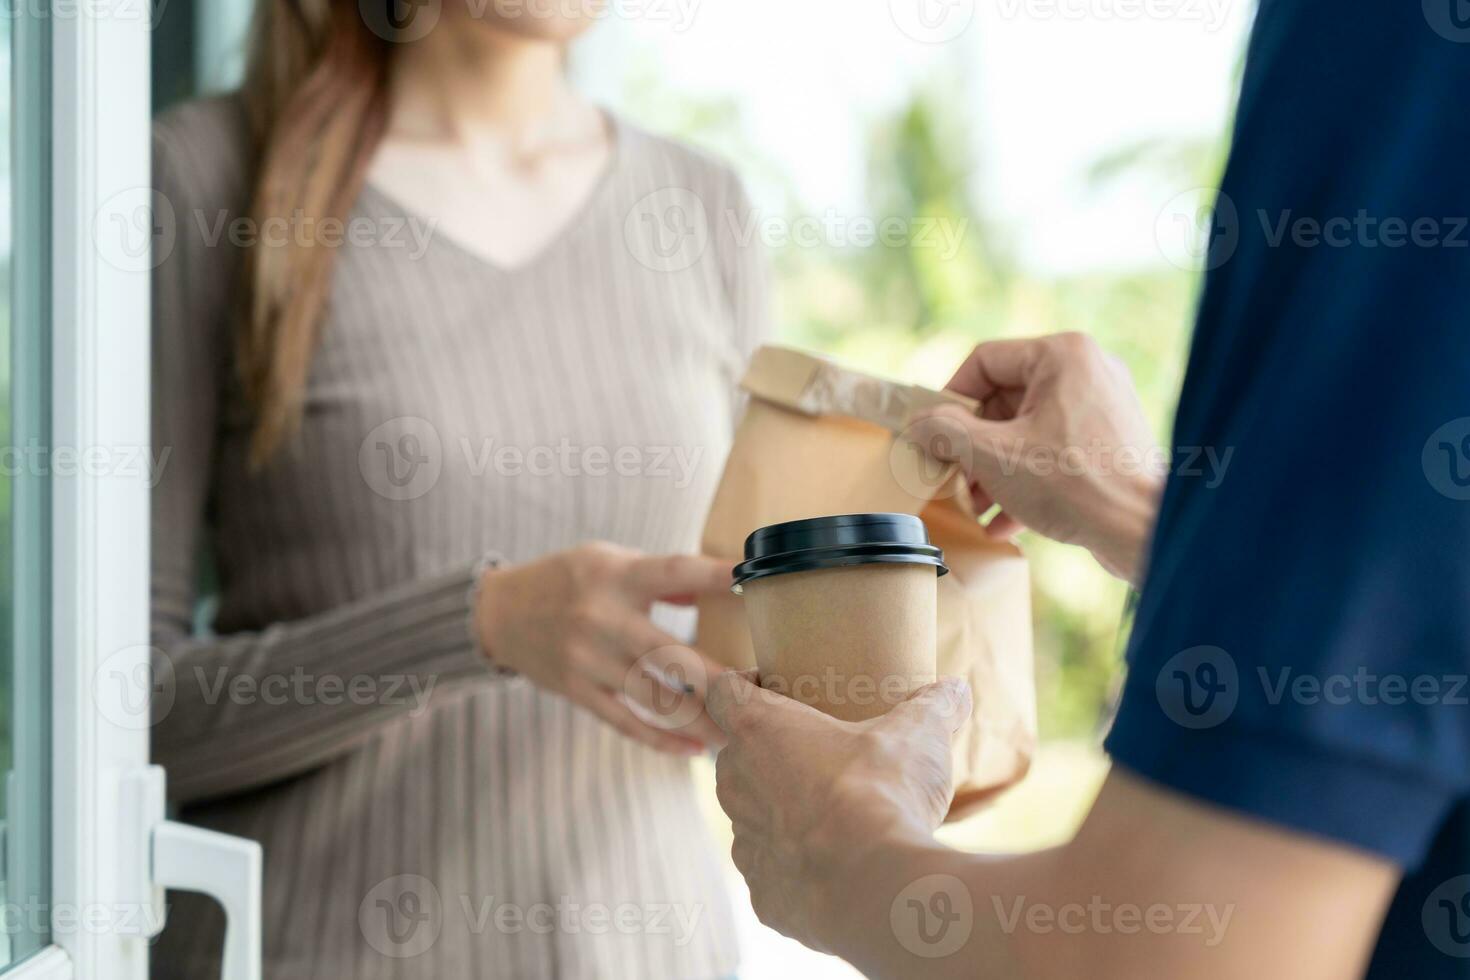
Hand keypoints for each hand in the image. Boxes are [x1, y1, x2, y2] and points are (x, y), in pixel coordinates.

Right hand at [474, 543, 731, 754]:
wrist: (500, 613)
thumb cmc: (567, 580)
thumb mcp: (609, 560)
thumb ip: (660, 576)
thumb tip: (713, 589)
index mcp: (616, 577)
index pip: (673, 572)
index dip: (713, 575)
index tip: (749, 580)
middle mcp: (602, 619)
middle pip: (669, 652)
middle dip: (717, 677)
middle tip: (759, 694)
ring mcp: (588, 660)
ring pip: (654, 697)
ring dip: (699, 718)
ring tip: (739, 731)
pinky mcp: (579, 692)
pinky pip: (626, 722)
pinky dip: (661, 739)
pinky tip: (693, 749)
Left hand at [707, 670, 971, 951]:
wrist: (877, 886)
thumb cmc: (883, 794)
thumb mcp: (918, 735)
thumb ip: (933, 706)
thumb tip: (955, 690)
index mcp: (759, 732)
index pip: (724, 692)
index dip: (742, 684)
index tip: (772, 685)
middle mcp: (738, 785)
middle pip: (734, 755)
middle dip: (767, 750)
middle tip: (813, 748)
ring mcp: (746, 845)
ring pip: (750, 817)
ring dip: (779, 810)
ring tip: (828, 810)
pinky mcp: (763, 896)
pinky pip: (773, 873)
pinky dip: (796, 866)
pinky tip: (834, 863)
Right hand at [910, 333, 1163, 583]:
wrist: (1142, 530)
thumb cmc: (1074, 484)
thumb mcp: (992, 455)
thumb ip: (945, 432)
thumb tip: (915, 425)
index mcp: (1062, 355)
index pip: (984, 361)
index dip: (949, 398)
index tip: (931, 434)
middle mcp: (1087, 370)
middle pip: (1005, 399)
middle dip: (973, 445)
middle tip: (951, 476)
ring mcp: (1102, 407)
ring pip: (1027, 430)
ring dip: (993, 469)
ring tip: (975, 505)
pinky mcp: (1111, 442)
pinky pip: (1054, 451)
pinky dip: (1026, 480)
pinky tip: (1002, 523)